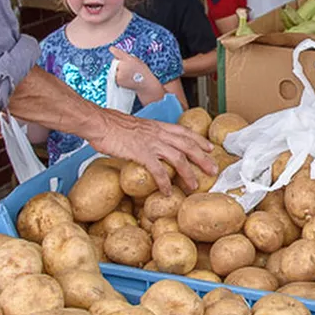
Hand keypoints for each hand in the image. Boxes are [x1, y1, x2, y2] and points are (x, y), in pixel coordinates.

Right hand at [85, 111, 214, 192]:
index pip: (185, 132)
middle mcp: (160, 133)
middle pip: (189, 146)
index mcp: (159, 126)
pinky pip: (158, 171)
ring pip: (179, 159)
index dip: (199, 140)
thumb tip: (147, 145)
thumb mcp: (136, 127)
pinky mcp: (142, 153)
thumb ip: (146, 135)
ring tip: (194, 186)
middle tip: (214, 170)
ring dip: (189, 173)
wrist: (101, 123)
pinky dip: (164, 183)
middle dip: (203, 158)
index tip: (210, 148)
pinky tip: (167, 192)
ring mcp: (152, 143)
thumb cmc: (113, 125)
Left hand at [109, 47, 158, 94]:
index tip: (111, 48)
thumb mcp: (138, 61)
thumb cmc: (143, 72)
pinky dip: (119, 77)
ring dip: (118, 70)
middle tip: (126, 67)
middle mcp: (123, 66)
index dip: (113, 50)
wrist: (145, 84)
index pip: (118, 53)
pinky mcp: (118, 80)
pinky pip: (115, 76)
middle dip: (118, 63)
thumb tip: (120, 57)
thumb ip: (128, 58)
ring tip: (127, 74)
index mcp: (128, 59)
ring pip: (114, 69)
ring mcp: (120, 74)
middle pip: (115, 62)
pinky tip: (126, 78)